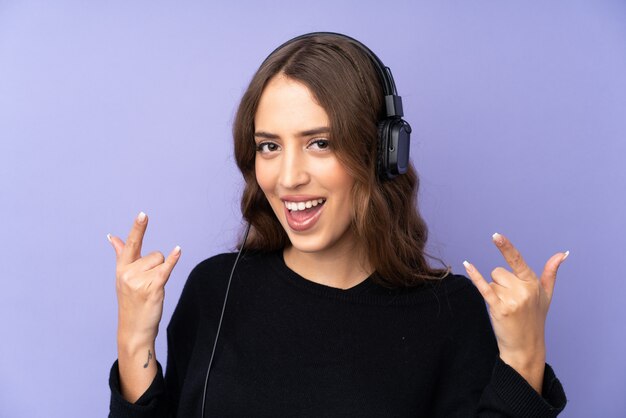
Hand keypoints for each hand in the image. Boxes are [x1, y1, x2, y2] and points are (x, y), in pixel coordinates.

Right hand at [108, 212, 180, 348]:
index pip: (131, 244)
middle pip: (155, 255)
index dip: (138, 228)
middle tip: (147, 285)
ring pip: (162, 262)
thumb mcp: (123, 278)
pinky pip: (166, 268)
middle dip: (157, 266)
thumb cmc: (131, 302)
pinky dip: (173, 259)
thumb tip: (112, 236)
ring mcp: (139, 281)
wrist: (134, 329)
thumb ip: (121, 254)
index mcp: (121, 268)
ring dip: (161, 274)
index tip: (143, 214)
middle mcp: (128, 273)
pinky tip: (178, 250)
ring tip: (151, 290)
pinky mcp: (152, 288)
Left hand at [463, 233, 567, 392]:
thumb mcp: (545, 295)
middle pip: (498, 272)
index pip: (517, 260)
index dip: (505, 247)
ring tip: (505, 307)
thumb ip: (550, 273)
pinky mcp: (499, 308)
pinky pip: (484, 287)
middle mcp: (524, 290)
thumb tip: (562, 254)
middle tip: (510, 301)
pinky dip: (475, 276)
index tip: (495, 235)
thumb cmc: (535, 319)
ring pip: (491, 282)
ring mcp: (512, 300)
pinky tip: (467, 264)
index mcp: (533, 283)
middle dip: (500, 283)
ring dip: (494, 292)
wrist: (526, 346)